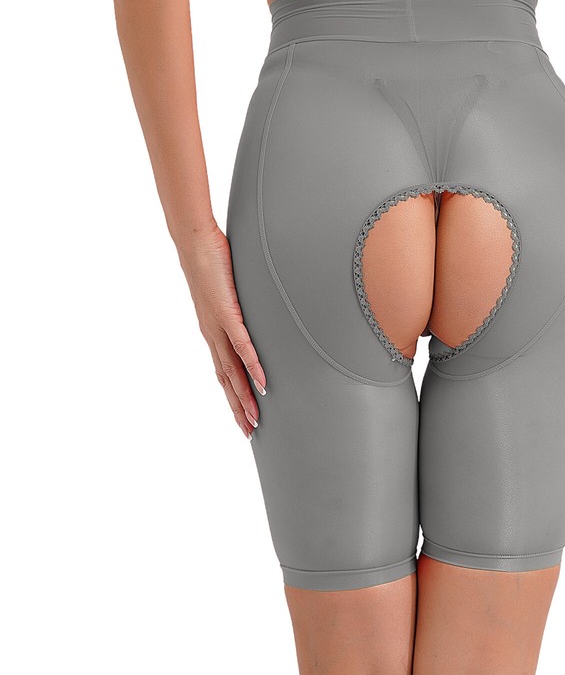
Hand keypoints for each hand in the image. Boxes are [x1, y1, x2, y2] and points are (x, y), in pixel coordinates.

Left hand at [176, 224, 266, 440]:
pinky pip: (241, 345)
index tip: (243, 418)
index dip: (233, 398)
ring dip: (243, 397)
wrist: (194, 241)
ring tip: (254, 418)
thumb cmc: (212, 262)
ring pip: (232, 371)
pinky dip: (251, 366)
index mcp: (213, 332)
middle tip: (249, 432)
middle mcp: (212, 335)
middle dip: (238, 408)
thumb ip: (240, 305)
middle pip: (226, 381)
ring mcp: (218, 326)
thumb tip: (254, 310)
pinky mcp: (226, 313)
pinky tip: (261, 382)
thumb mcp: (229, 290)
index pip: (224, 373)